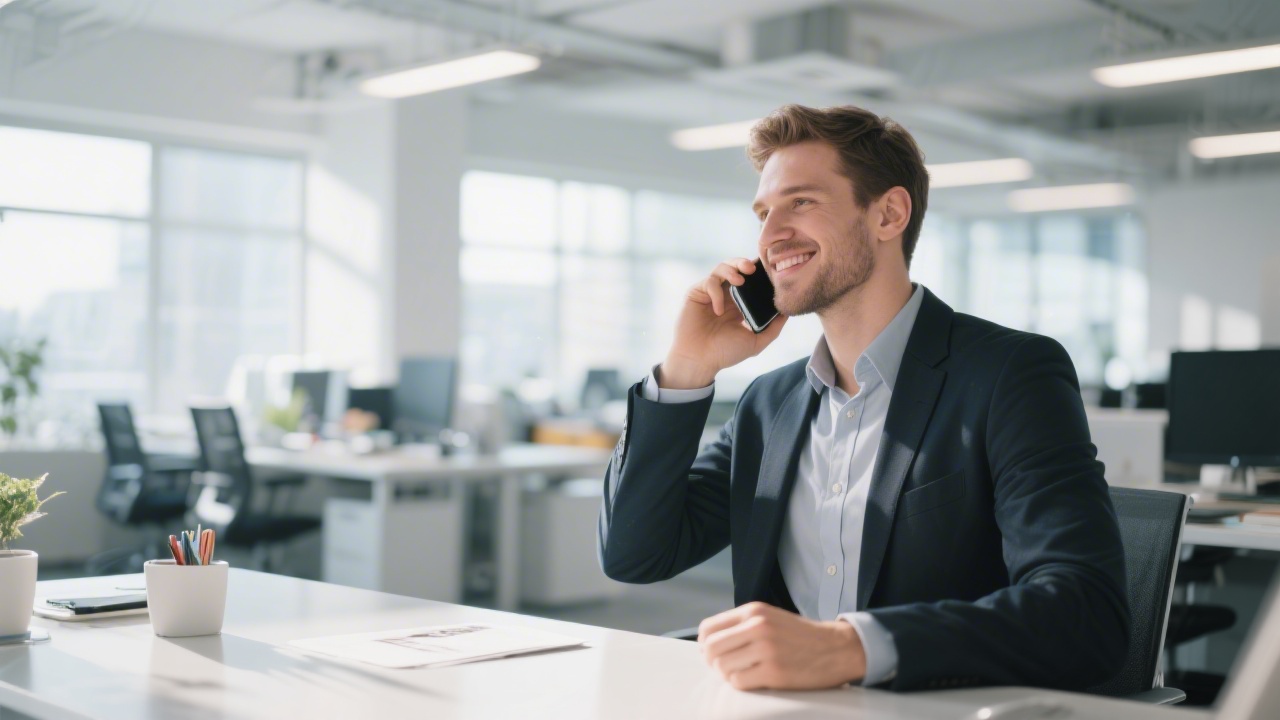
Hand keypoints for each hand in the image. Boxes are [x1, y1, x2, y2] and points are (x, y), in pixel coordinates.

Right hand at [660, 258, 787, 388]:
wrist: (700, 360)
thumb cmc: (725, 352)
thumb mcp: (756, 341)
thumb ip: (773, 327)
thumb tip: (788, 312)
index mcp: (741, 302)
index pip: (751, 279)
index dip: (759, 271)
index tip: (768, 270)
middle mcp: (726, 294)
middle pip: (736, 267)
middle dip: (744, 262)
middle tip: (752, 268)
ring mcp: (711, 293)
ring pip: (721, 268)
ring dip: (731, 269)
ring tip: (739, 280)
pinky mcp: (697, 293)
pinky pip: (709, 282)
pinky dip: (716, 293)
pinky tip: (718, 310)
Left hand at [697, 602, 865, 690]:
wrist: (836, 648)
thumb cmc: (801, 636)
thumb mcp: (770, 617)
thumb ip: (743, 625)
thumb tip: (710, 642)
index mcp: (753, 611)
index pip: (708, 628)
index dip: (705, 644)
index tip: (712, 652)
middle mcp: (757, 627)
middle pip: (711, 648)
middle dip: (712, 661)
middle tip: (724, 666)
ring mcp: (765, 650)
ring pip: (722, 667)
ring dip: (728, 674)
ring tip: (742, 672)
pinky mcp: (773, 672)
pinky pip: (739, 682)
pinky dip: (741, 683)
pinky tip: (754, 679)